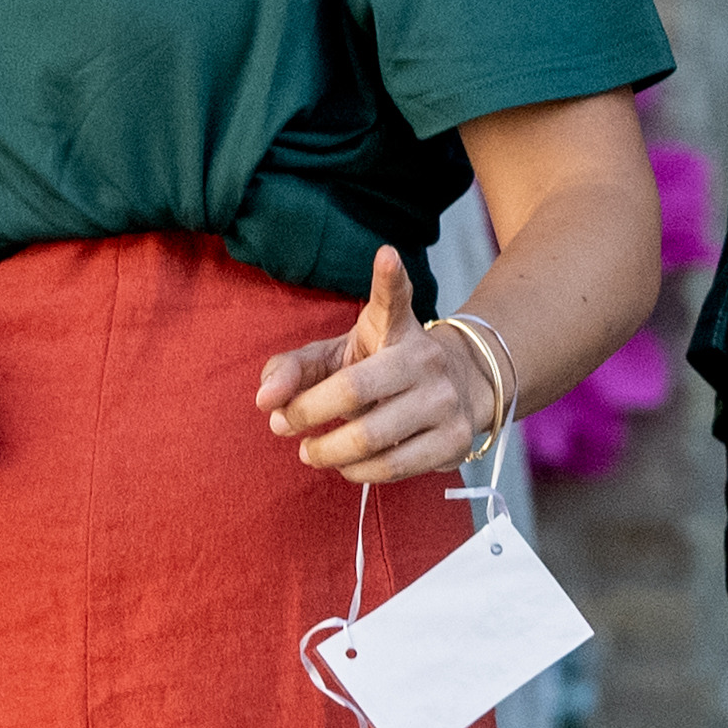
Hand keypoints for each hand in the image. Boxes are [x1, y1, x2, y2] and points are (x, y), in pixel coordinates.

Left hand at [263, 248, 502, 486]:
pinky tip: (347, 464)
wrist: (462, 389)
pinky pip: (392, 468)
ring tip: (312, 451)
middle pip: (353, 391)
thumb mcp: (340, 356)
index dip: (390, 277)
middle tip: (284, 424)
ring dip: (326, 452)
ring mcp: (446, 401)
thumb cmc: (383, 370)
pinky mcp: (454, 440)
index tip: (386, 255)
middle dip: (306, 414)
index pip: (394, 299)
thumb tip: (266, 401)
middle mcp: (426, 360)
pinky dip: (356, 472)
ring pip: (370, 438)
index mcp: (397, 329)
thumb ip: (293, 369)